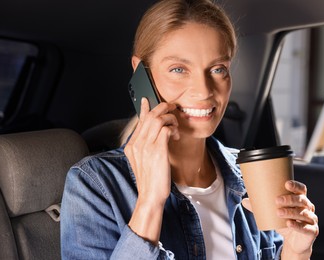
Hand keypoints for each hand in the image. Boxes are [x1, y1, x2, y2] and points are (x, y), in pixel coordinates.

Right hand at [124, 98, 178, 243]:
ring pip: (158, 119)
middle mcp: (136, 144)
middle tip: (172, 108)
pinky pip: (166, 129)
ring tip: (176, 127)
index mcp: (132, 146)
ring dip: (170, 119)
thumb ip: (146, 145)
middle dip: (162, 108)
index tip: (148, 100)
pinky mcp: (157, 150)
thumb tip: (155, 132)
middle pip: (149, 116)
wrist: (150, 196)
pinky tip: (176, 135)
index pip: (139, 121)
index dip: (145, 109)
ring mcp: (146, 146)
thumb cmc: (150, 180)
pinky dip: (173, 128)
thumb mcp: (144, 161)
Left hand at [241, 180, 318, 258]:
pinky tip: (289, 224)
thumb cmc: (285, 223)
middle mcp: (308, 208)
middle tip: (277, 200)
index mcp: (300, 200)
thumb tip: (244, 201)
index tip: (286, 184)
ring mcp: (311, 219)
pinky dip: (297, 226)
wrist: (294, 242)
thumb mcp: (273, 214)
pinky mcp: (312, 231)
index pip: (301, 189)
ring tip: (278, 212)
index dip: (295, 186)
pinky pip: (306, 228)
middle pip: (301, 200)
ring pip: (303, 213)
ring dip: (290, 212)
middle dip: (289, 199)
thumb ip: (261, 207)